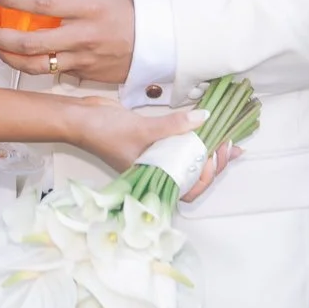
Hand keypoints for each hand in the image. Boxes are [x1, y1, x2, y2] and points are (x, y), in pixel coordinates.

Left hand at [0, 0, 135, 86]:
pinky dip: (32, 66)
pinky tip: (20, 57)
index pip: (42, 5)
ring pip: (35, 65)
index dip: (13, 0)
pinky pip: (52, 73)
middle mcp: (82, 35)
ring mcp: (82, 58)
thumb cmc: (130, 12)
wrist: (156, 42)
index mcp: (87, 8)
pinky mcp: (83, 74)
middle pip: (30, 42)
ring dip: (8, 57)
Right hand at [62, 99, 235, 200]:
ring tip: (227, 141)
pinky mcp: (153, 140)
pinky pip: (179, 142)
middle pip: (192, 176)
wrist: (81, 118)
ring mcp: (155, 156)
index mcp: (152, 178)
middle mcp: (156, 170)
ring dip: (208, 153)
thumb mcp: (143, 129)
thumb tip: (205, 119)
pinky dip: (194, 137)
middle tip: (227, 146)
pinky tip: (206, 128)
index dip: (205, 177)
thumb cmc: (105, 132)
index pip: (186, 189)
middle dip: (213, 164)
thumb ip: (174, 125)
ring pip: (188, 160)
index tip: (215, 157)